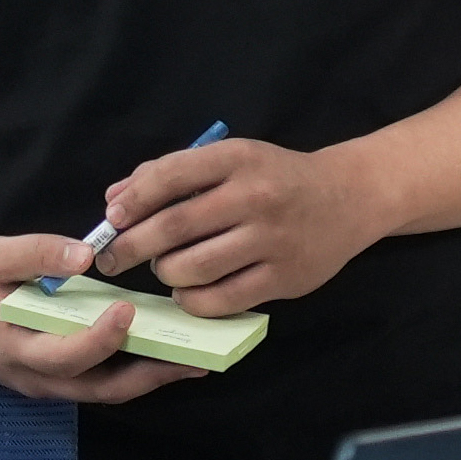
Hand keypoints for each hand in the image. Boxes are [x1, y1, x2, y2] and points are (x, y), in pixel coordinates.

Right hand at [0, 230, 202, 402]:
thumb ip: (36, 254)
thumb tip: (84, 256)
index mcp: (16, 346)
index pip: (65, 354)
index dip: (101, 337)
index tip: (129, 308)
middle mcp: (37, 378)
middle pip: (100, 388)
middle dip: (150, 374)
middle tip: (194, 356)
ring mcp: (50, 387)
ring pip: (108, 392)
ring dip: (152, 379)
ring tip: (196, 361)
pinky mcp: (62, 383)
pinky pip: (104, 385)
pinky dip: (138, 374)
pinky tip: (168, 356)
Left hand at [99, 133, 378, 315]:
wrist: (348, 198)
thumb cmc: (277, 177)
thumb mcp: (232, 159)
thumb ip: (172, 174)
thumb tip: (115, 200)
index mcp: (238, 158)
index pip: (171, 176)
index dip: (133, 200)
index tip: (112, 219)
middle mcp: (254, 196)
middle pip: (174, 227)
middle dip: (132, 246)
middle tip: (112, 258)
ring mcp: (271, 240)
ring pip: (193, 268)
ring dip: (165, 273)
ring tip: (163, 269)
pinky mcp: (283, 278)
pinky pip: (221, 299)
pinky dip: (192, 300)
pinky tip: (188, 292)